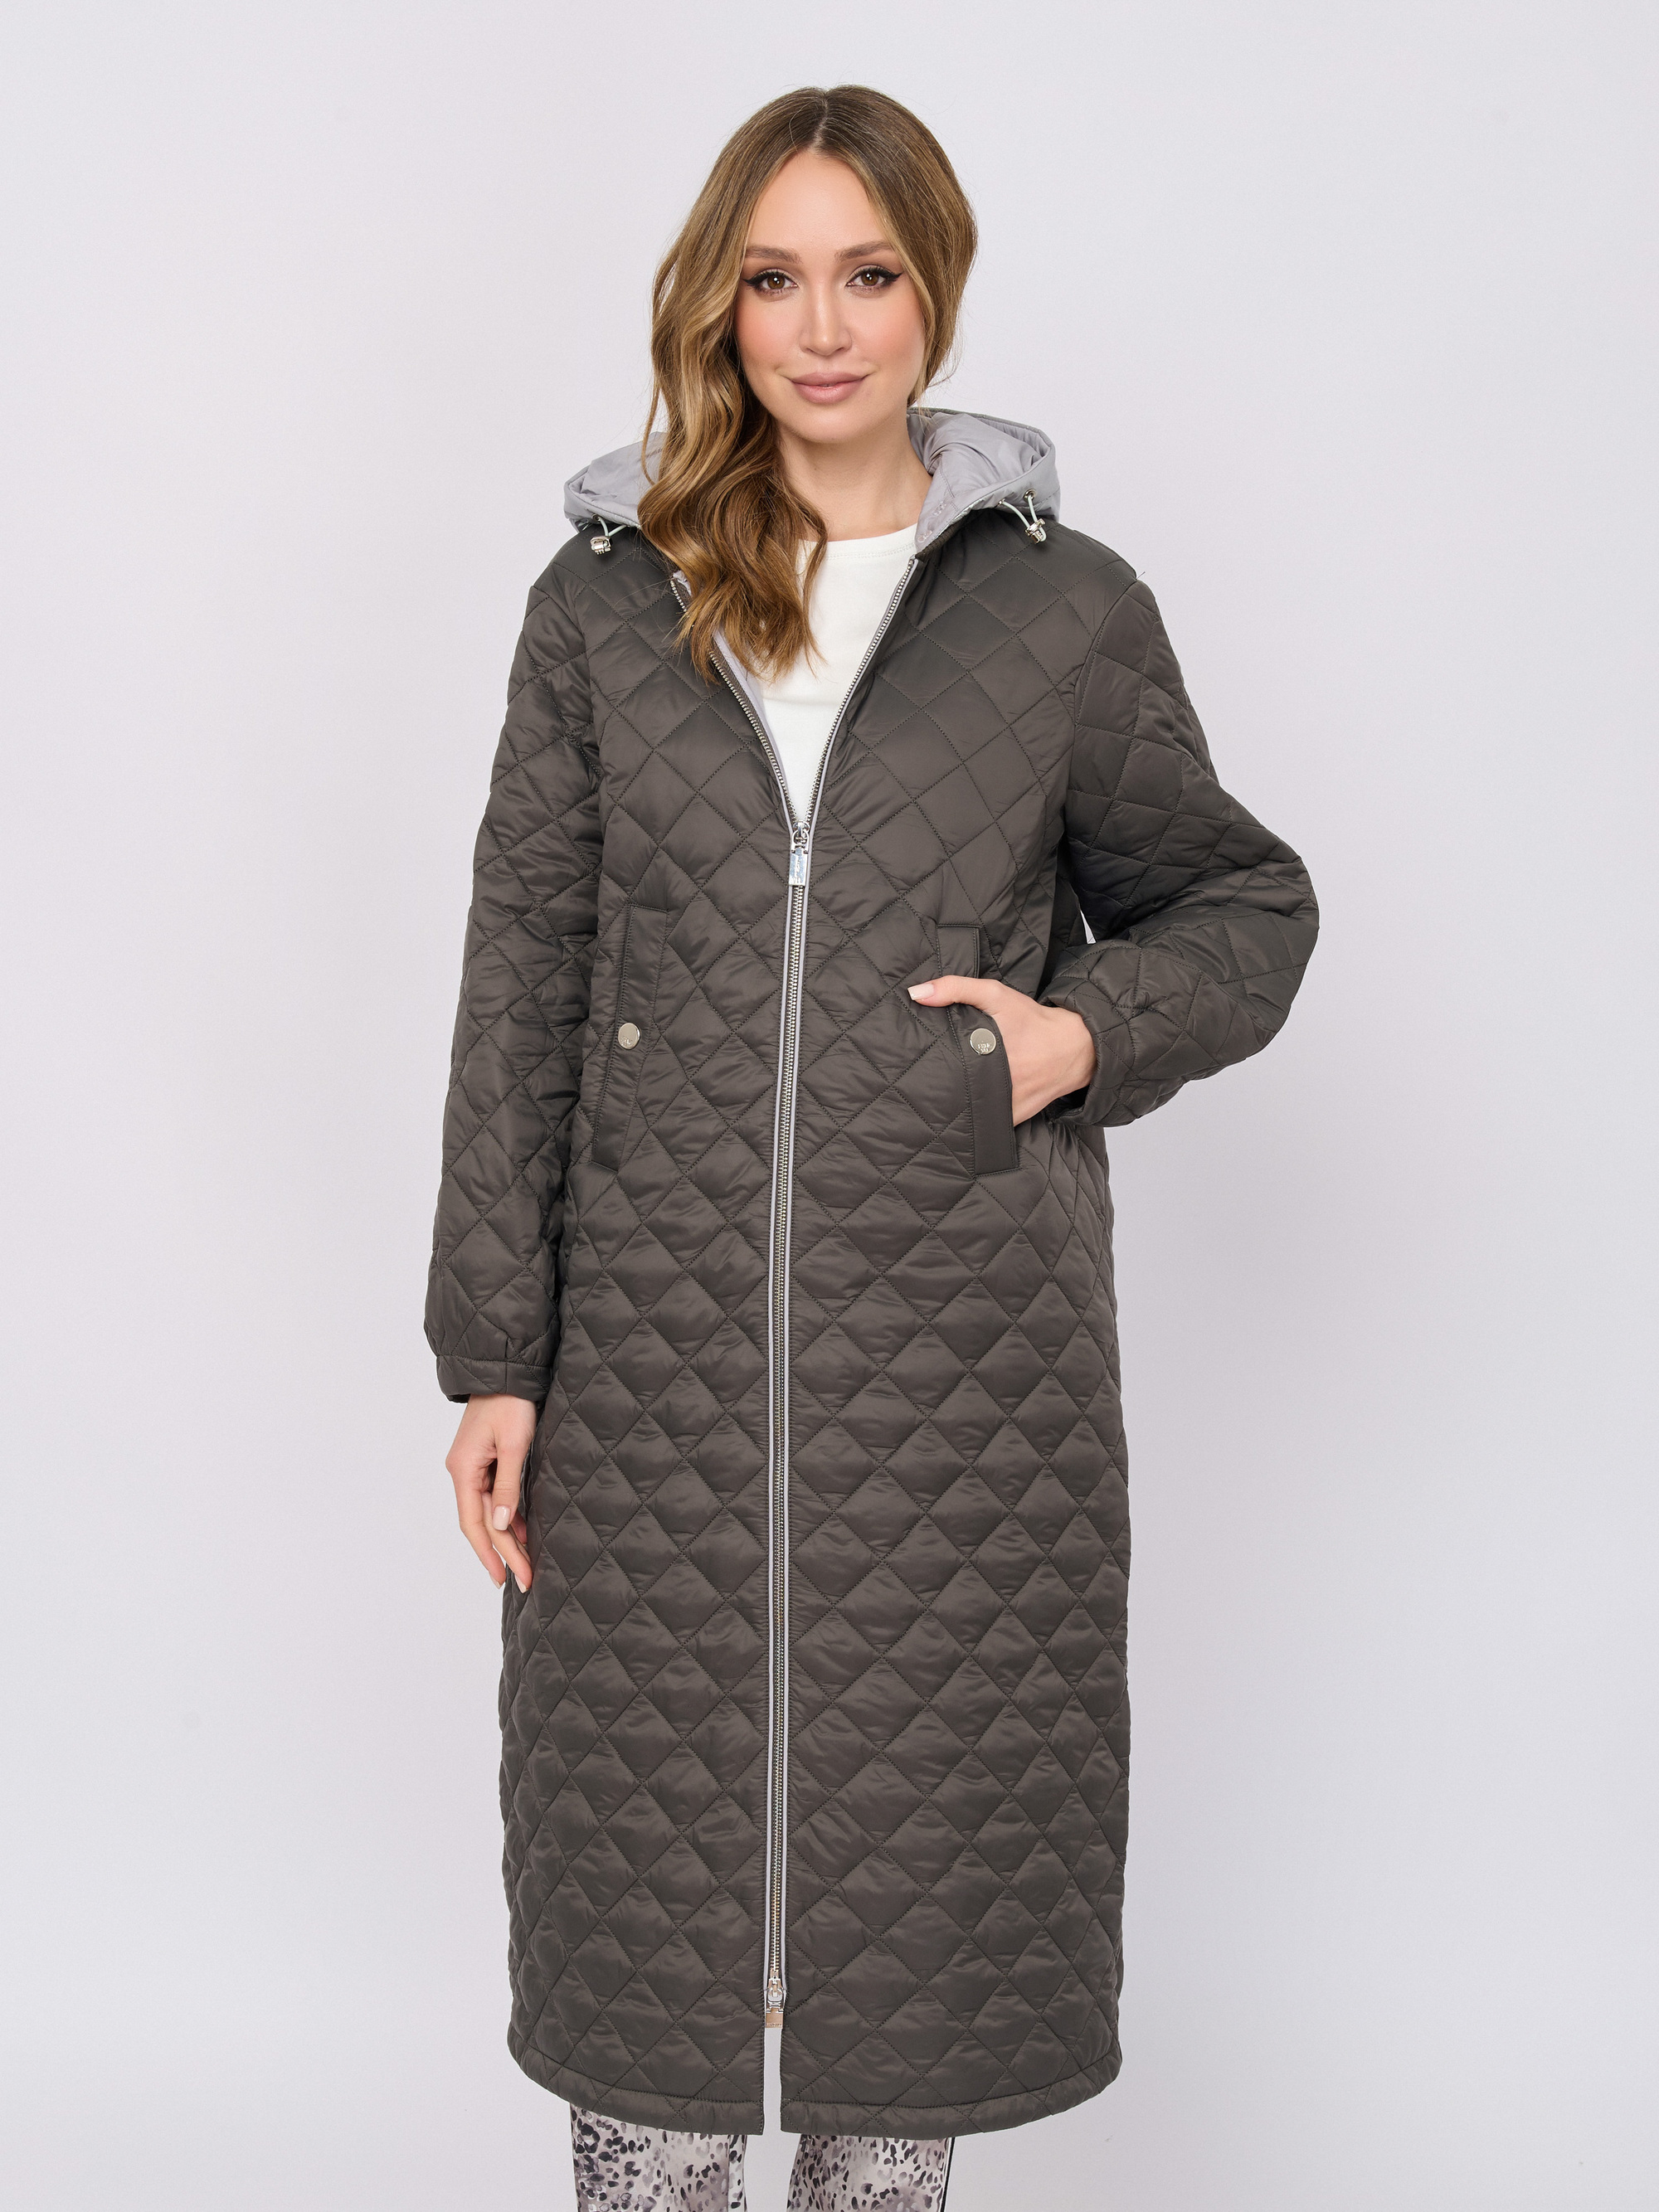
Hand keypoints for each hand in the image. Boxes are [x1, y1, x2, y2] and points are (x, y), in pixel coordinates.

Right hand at [446, 1393, 537, 1592]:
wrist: (507, 1370)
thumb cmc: (510, 1402)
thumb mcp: (514, 1444)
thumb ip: (508, 1485)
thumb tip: (503, 1525)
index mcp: (464, 1469)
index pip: (473, 1523)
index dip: (488, 1553)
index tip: (503, 1577)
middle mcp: (464, 1471)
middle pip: (482, 1522)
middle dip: (503, 1552)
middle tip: (522, 1580)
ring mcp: (474, 1466)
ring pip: (488, 1512)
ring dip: (506, 1538)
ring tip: (523, 1564)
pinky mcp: (487, 1460)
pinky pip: (495, 1496)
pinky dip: (509, 1516)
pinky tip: (522, 1532)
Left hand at [907, 973, 1095, 1123]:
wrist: (1074, 1047)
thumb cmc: (1032, 1021)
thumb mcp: (996, 995)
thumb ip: (956, 989)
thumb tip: (916, 994)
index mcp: (986, 1053)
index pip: (942, 1067)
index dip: (925, 1068)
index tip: (909, 1065)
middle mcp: (996, 1082)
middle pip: (951, 1091)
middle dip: (935, 1087)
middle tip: (919, 1080)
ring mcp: (1006, 1105)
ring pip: (968, 1111)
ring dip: (954, 1105)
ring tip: (935, 1098)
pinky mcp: (1014, 1117)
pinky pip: (988, 1122)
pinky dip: (976, 1117)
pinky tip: (963, 1109)